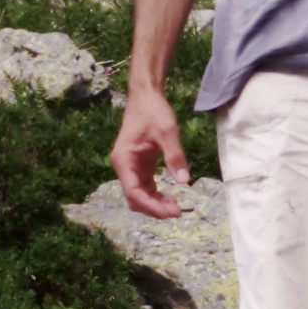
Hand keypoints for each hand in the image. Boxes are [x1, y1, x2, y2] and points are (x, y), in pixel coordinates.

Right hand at [112, 83, 191, 216]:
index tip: (172, 211)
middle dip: (154, 208)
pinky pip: (145, 188)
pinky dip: (156, 196)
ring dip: (155, 204)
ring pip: (140, 195)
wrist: (146, 96)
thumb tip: (184, 181)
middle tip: (178, 211)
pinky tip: (172, 199)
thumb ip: (174, 156)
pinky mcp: (139, 166)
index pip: (134, 192)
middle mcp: (123, 167)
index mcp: (123, 160)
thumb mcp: (167, 132)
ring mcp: (131, 168)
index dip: (151, 206)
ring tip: (177, 207)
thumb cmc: (153, 111)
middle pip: (135, 198)